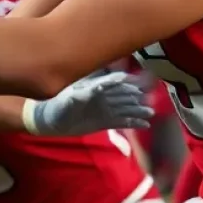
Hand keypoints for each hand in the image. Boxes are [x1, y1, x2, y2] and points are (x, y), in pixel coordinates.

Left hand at [22, 70, 153, 135]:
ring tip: (151, 112)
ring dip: (138, 109)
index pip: (113, 81)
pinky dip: (134, 122)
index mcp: (94, 87)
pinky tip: (145, 124)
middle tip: (151, 95)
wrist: (51, 122)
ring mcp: (105, 109)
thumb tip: (99, 88)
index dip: (125, 79)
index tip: (138, 79)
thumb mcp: (68, 100)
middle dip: (137, 93)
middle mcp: (103, 97)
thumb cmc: (57, 107)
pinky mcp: (105, 121)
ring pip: (126, 107)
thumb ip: (83, 94)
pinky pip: (123, 121)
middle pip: (124, 93)